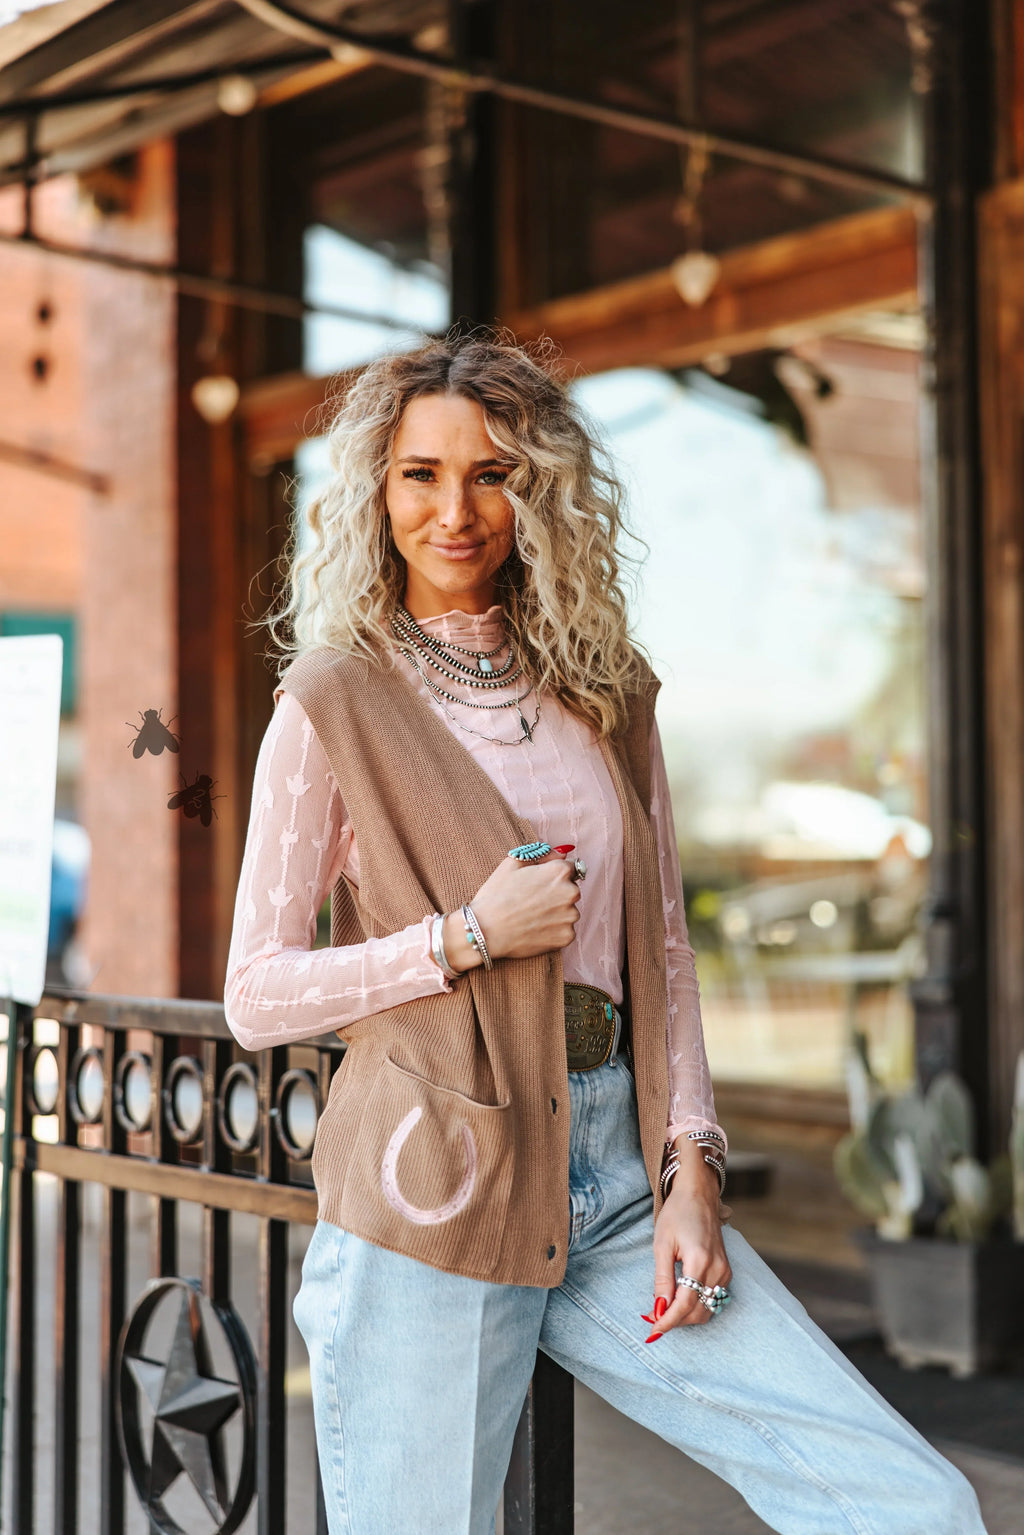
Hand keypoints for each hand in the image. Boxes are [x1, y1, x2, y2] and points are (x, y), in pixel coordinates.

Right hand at [443, 848, 580, 968]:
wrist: (486, 930)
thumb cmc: (496, 895)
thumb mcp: (513, 863)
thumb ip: (542, 853)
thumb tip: (563, 852)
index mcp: (559, 871)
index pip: (570, 868)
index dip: (553, 875)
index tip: (539, 884)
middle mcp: (571, 892)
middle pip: (570, 890)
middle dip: (557, 893)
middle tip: (532, 902)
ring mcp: (570, 916)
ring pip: (568, 911)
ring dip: (556, 913)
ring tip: (531, 917)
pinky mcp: (566, 937)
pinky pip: (564, 930)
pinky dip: (553, 930)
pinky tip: (534, 929)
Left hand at [644, 1141, 730, 1336]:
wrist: (699, 1195)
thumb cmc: (677, 1214)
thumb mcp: (662, 1244)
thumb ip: (662, 1279)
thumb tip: (659, 1308)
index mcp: (700, 1260)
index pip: (684, 1304)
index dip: (668, 1321)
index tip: (653, 1331)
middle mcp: (717, 1269)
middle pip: (697, 1311)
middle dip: (675, 1321)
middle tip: (654, 1319)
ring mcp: (725, 1271)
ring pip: (707, 1309)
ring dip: (686, 1317)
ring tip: (664, 1311)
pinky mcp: (727, 1272)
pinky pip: (713, 1300)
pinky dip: (696, 1306)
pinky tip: (679, 1300)